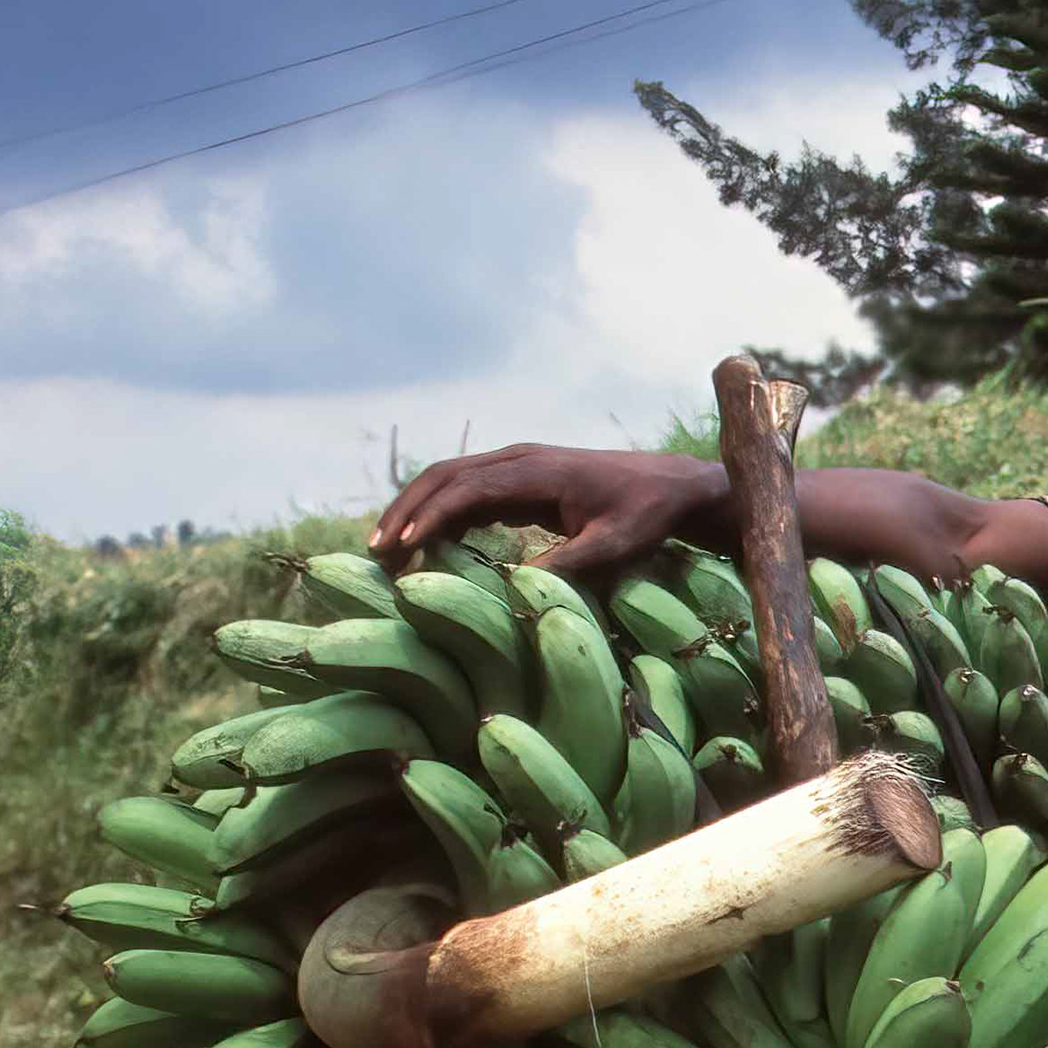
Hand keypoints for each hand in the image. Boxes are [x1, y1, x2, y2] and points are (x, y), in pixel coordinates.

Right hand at [372, 440, 701, 585]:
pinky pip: (467, 494)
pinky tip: (424, 551)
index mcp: (536, 471)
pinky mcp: (519, 482)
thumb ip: (572, 563)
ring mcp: (516, 467)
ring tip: (387, 554)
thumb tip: (518, 586)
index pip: (467, 488)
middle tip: (375, 553)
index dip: (431, 516)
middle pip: (443, 477)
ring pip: (449, 482)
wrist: (672, 485)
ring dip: (415, 513)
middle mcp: (518, 460)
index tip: (401, 547)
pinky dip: (440, 517)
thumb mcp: (616, 545)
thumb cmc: (646, 515)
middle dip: (406, 511)